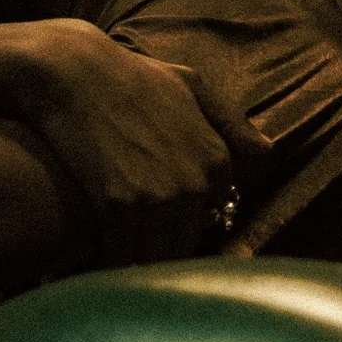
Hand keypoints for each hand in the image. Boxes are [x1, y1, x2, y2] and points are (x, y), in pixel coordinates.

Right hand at [11, 19, 234, 264]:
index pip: (213, 221)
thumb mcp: (193, 86)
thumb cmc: (132, 76)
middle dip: (161, 254)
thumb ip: (231, 123)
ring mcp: (157, 196)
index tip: (163, 232)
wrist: (75, 72)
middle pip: (184, 246)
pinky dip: (109, 264)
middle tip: (140, 260)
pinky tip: (96, 261)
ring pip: (155, 258)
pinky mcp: (118, 205)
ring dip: (136, 266)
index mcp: (216, 161)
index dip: (185, 229)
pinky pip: (120, 254)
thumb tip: (267, 150)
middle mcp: (194, 184)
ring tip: (119, 269)